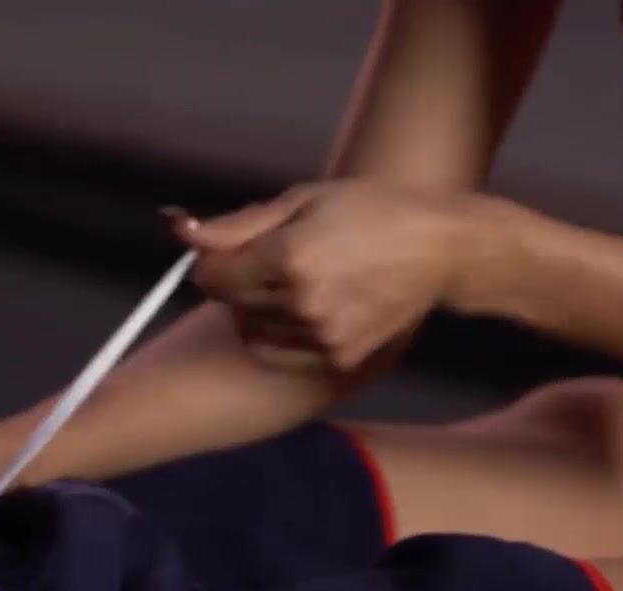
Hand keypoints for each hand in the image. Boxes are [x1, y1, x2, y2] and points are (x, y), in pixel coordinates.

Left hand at [172, 180, 513, 370]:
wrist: (440, 249)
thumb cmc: (374, 211)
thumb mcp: (304, 200)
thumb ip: (239, 224)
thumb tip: (182, 232)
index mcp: (289, 256)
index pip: (210, 274)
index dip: (209, 260)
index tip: (227, 251)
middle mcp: (302, 302)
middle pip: (229, 303)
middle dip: (237, 281)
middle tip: (272, 259)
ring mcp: (321, 337)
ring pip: (251, 331)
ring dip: (257, 309)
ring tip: (294, 282)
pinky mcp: (338, 359)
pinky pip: (280, 354)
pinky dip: (279, 336)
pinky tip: (304, 310)